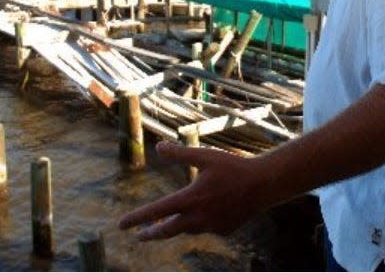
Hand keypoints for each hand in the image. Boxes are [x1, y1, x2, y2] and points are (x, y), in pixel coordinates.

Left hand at [118, 141, 265, 239]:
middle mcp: (198, 217)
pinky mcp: (224, 230)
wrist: (264, 185)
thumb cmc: (234, 167)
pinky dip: (202, 221)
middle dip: (151, 234)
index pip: (156, 212)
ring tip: (171, 223)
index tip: (121, 225)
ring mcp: (212, 226)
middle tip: (140, 236)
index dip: (137, 219)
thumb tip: (158, 147)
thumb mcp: (206, 156)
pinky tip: (209, 212)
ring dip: (177, 226)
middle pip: (168, 231)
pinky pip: (207, 227)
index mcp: (190, 199)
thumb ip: (180, 154)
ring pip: (188, 229)